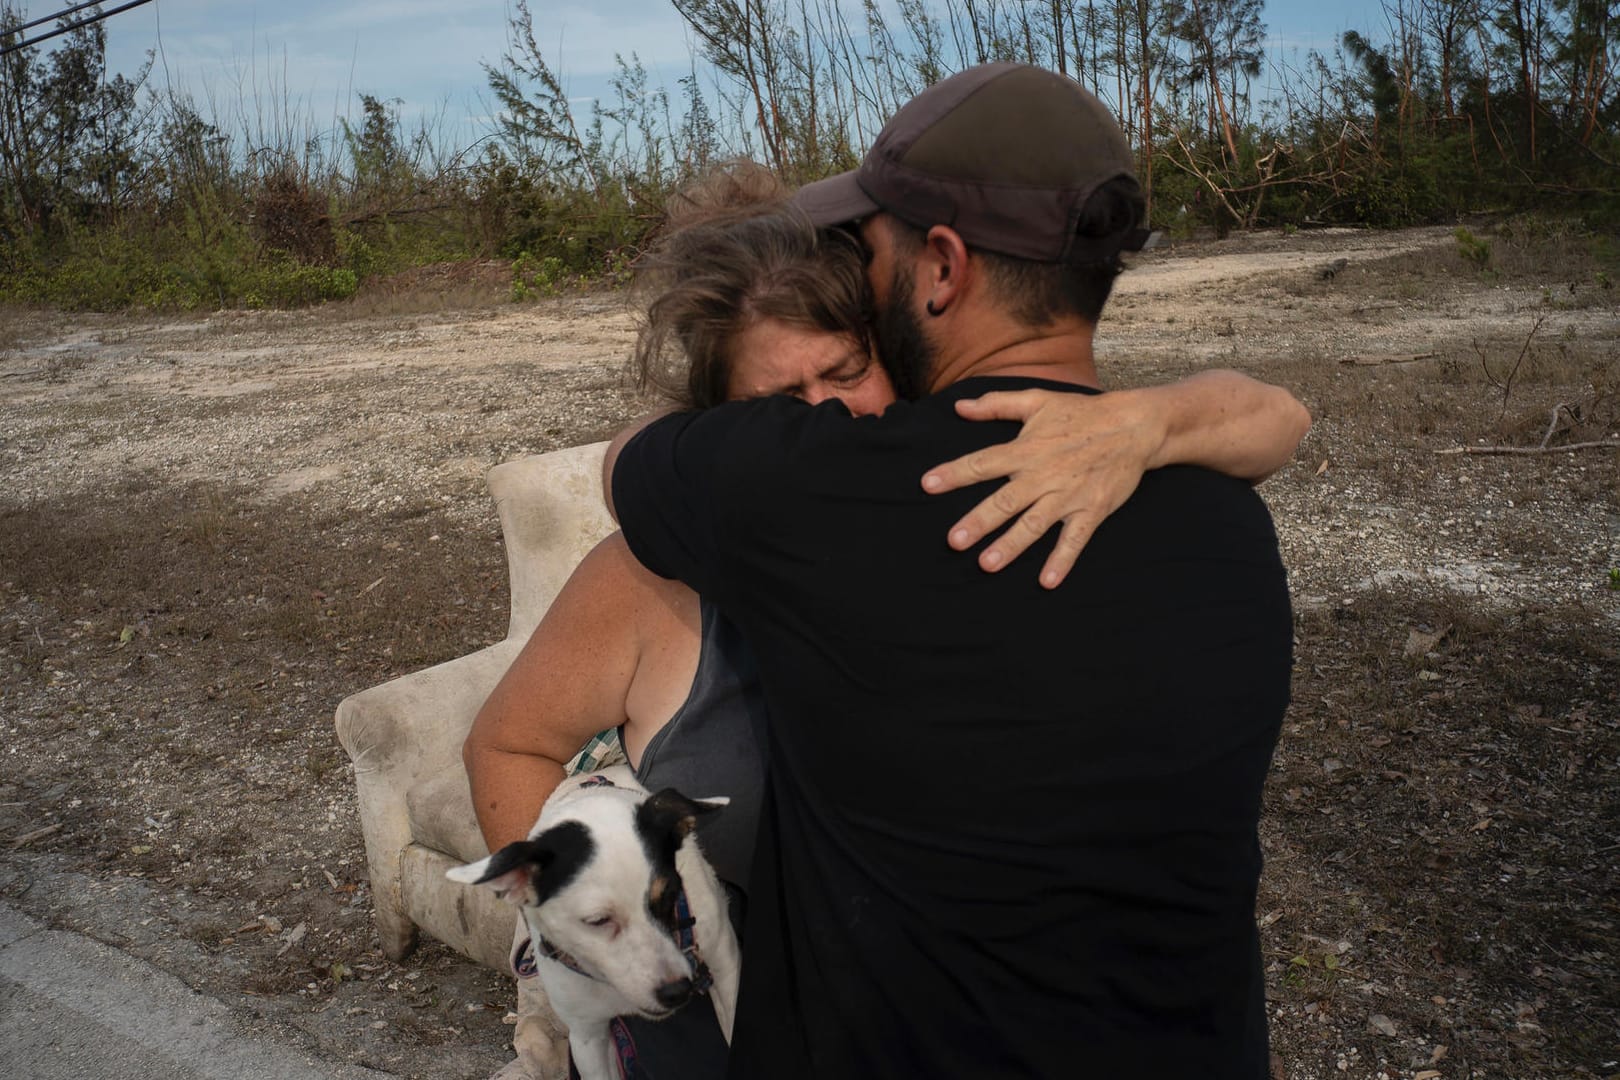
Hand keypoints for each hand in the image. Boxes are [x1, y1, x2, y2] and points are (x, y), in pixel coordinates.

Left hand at [919, 389, 1163, 588]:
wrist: (1134, 425)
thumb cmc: (1081, 413)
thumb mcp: (1038, 400)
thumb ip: (997, 405)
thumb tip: (960, 407)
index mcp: (1026, 449)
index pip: (983, 462)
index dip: (955, 473)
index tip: (928, 484)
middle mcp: (1043, 474)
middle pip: (1005, 501)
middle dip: (979, 521)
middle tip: (955, 541)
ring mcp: (1068, 495)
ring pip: (1034, 524)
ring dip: (1012, 545)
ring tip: (988, 565)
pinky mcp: (1092, 510)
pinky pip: (1075, 539)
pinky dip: (1062, 560)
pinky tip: (1047, 581)